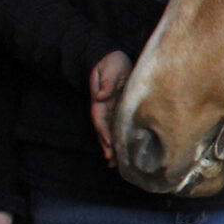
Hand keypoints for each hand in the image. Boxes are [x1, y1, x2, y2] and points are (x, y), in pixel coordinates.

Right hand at [89, 50, 132, 164]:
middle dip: (107, 146)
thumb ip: (106, 82)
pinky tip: (124, 151)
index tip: (109, 144)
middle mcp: (104, 108)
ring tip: (115, 164)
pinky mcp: (120, 110)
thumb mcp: (107, 69)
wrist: (113, 58)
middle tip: (112, 162)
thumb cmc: (111, 63)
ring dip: (112, 147)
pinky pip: (119, 127)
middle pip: (104, 130)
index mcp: (100, 100)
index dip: (104, 132)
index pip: (100, 119)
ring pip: (111, 132)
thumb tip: (102, 96)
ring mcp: (111, 110)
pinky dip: (120, 139)